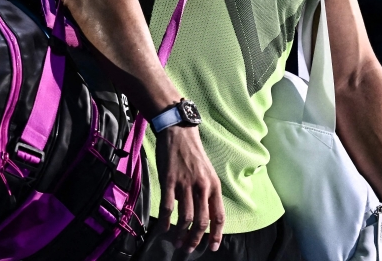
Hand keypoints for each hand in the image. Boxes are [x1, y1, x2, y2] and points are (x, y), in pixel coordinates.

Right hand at [154, 125, 224, 252]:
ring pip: (185, 218)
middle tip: (188, 248)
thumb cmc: (192, 153)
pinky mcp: (169, 180)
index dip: (216, 235)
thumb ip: (205, 193)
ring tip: (176, 241)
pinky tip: (163, 228)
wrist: (178, 132)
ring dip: (181, 234)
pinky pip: (167, 207)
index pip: (219, 216)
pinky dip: (165, 221)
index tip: (212, 247)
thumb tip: (199, 215)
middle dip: (195, 239)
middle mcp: (202, 186)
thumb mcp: (206, 172)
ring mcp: (185, 183)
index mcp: (214, 185)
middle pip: (202, 221)